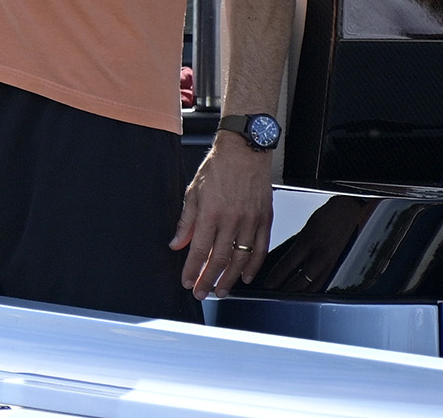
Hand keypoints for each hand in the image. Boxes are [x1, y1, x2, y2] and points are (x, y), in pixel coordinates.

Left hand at [169, 135, 274, 299]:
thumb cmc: (218, 167)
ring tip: (222, 289)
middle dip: (209, 280)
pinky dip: (254, 265)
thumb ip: (186, 221)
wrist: (245, 150)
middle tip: (203, 292)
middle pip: (220, 259)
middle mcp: (232, 219)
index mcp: (210, 212)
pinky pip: (261, 248)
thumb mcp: (193, 191)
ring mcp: (251, 220)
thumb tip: (176, 243)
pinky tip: (246, 276)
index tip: (187, 282)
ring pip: (241, 258)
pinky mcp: (265, 219)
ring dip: (230, 278)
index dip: (192, 270)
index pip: (199, 249)